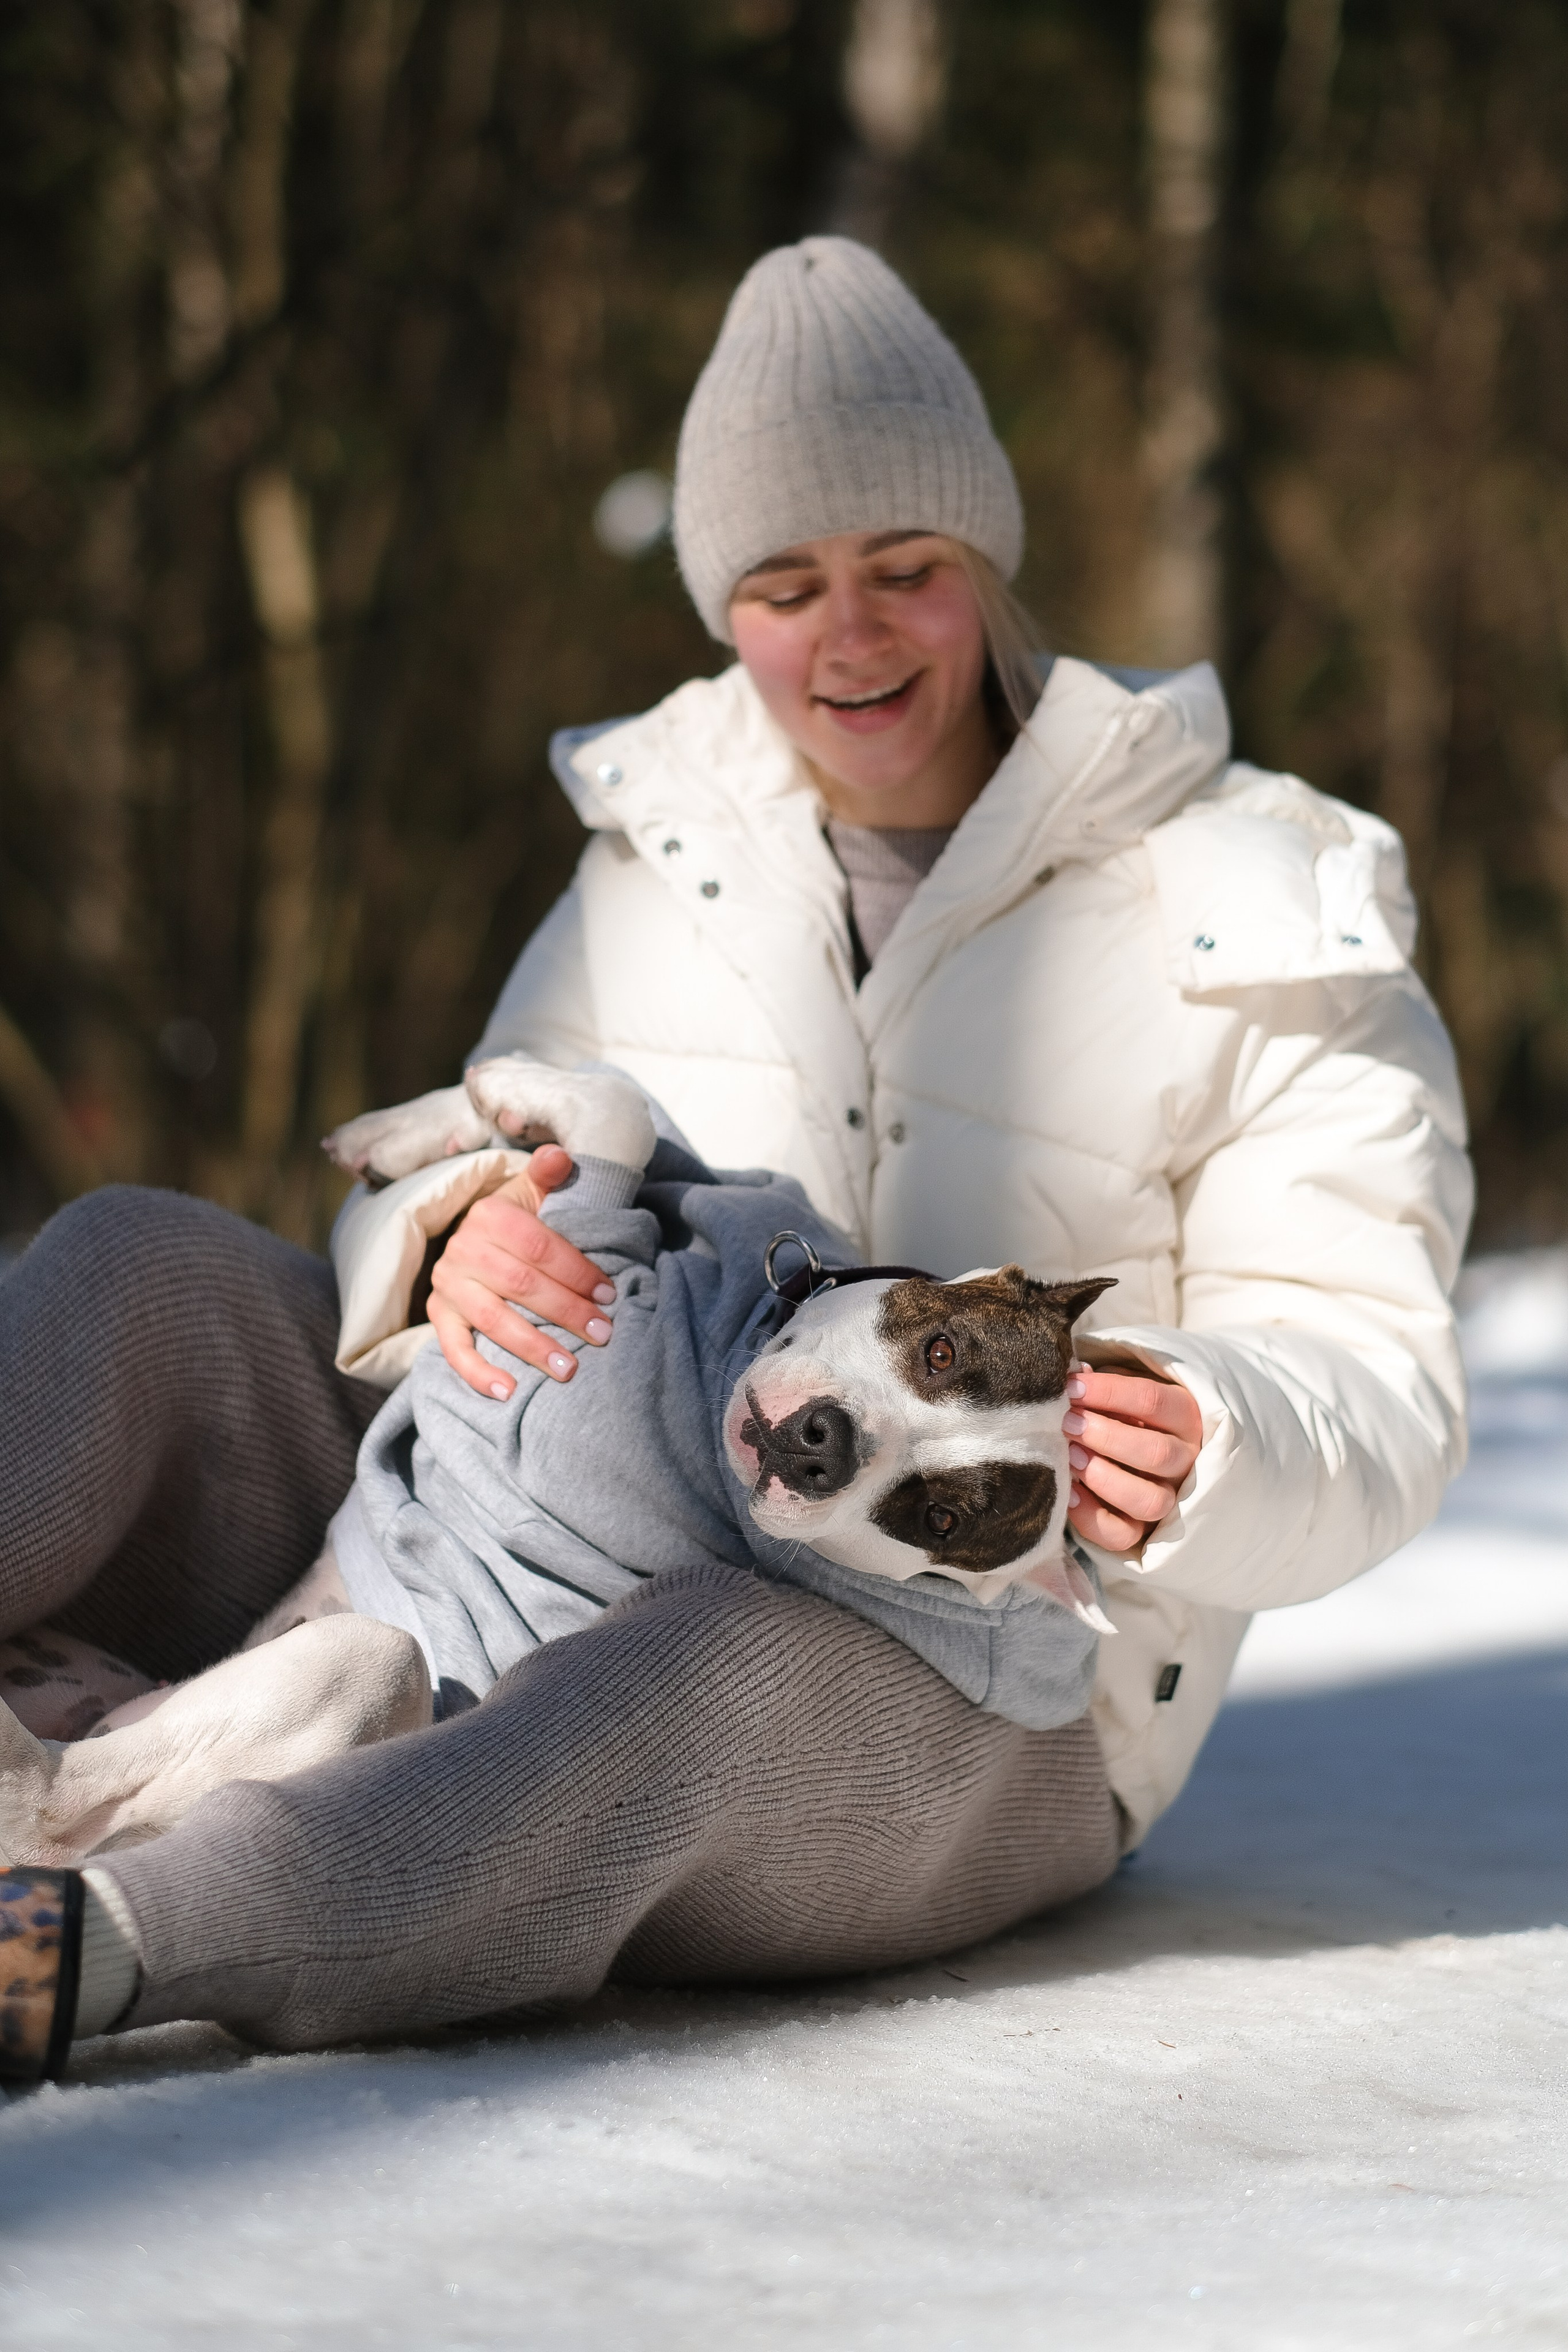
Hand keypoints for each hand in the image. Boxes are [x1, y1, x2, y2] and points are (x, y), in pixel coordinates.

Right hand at [428, 1145, 617, 1399]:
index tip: (609, 1294)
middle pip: (521, 1285)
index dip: (577, 1271)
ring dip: (533, 1348)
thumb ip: (547, 1175)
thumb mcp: (531, 1194)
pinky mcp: (437, 1316)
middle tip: (603, 1334)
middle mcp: (462, 1249)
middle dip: (566, 1312)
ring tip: (570, 1370)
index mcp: (489, 1215)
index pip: (539, 1247)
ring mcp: (447, 1286)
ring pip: (493, 1320)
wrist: (473, 1240)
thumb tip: (562, 1156)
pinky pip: (453, 1349)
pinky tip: (508, 1391)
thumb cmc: (518, 1222)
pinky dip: (478, 1373)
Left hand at [1064, 1366, 1202, 1553]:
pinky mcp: (1143, 1532)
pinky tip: (1068, 1493)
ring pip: (1149, 1501)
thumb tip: (1076, 1374)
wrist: (1134, 1455)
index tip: (1071, 1387)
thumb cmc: (1124, 1412)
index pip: (1152, 1401)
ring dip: (1104, 1477)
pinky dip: (1091, 1517)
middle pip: (1157, 1453)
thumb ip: (1102, 1384)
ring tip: (1069, 1456)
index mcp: (1184, 1416)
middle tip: (1067, 1422)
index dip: (1108, 1392)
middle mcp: (1185, 1461)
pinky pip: (1121, 1535)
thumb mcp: (1121, 1392)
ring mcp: (1168, 1499)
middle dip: (1105, 1436)